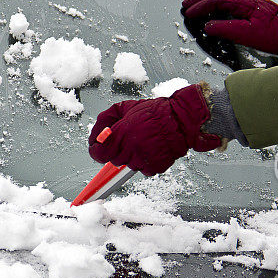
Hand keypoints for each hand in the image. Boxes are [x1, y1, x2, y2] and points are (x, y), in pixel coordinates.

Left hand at [88, 84, 221, 175]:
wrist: (180, 119)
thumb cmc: (155, 112)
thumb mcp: (125, 107)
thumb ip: (106, 119)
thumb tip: (97, 133)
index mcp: (122, 133)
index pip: (99, 153)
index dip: (96, 151)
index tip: (97, 149)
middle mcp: (131, 148)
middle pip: (114, 160)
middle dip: (117, 150)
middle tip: (127, 140)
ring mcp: (143, 159)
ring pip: (128, 165)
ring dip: (132, 156)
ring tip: (143, 142)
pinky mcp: (154, 167)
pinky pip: (142, 169)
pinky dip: (145, 162)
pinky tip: (151, 149)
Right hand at [181, 0, 277, 59]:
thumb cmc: (274, 34)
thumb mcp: (247, 34)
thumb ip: (226, 29)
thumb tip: (207, 26)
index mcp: (243, 2)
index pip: (216, 1)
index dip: (200, 6)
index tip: (188, 13)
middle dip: (200, 0)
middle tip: (185, 5)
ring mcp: (249, 2)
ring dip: (207, 1)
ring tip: (195, 6)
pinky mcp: (252, 8)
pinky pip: (230, 2)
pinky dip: (217, 4)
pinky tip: (214, 10)